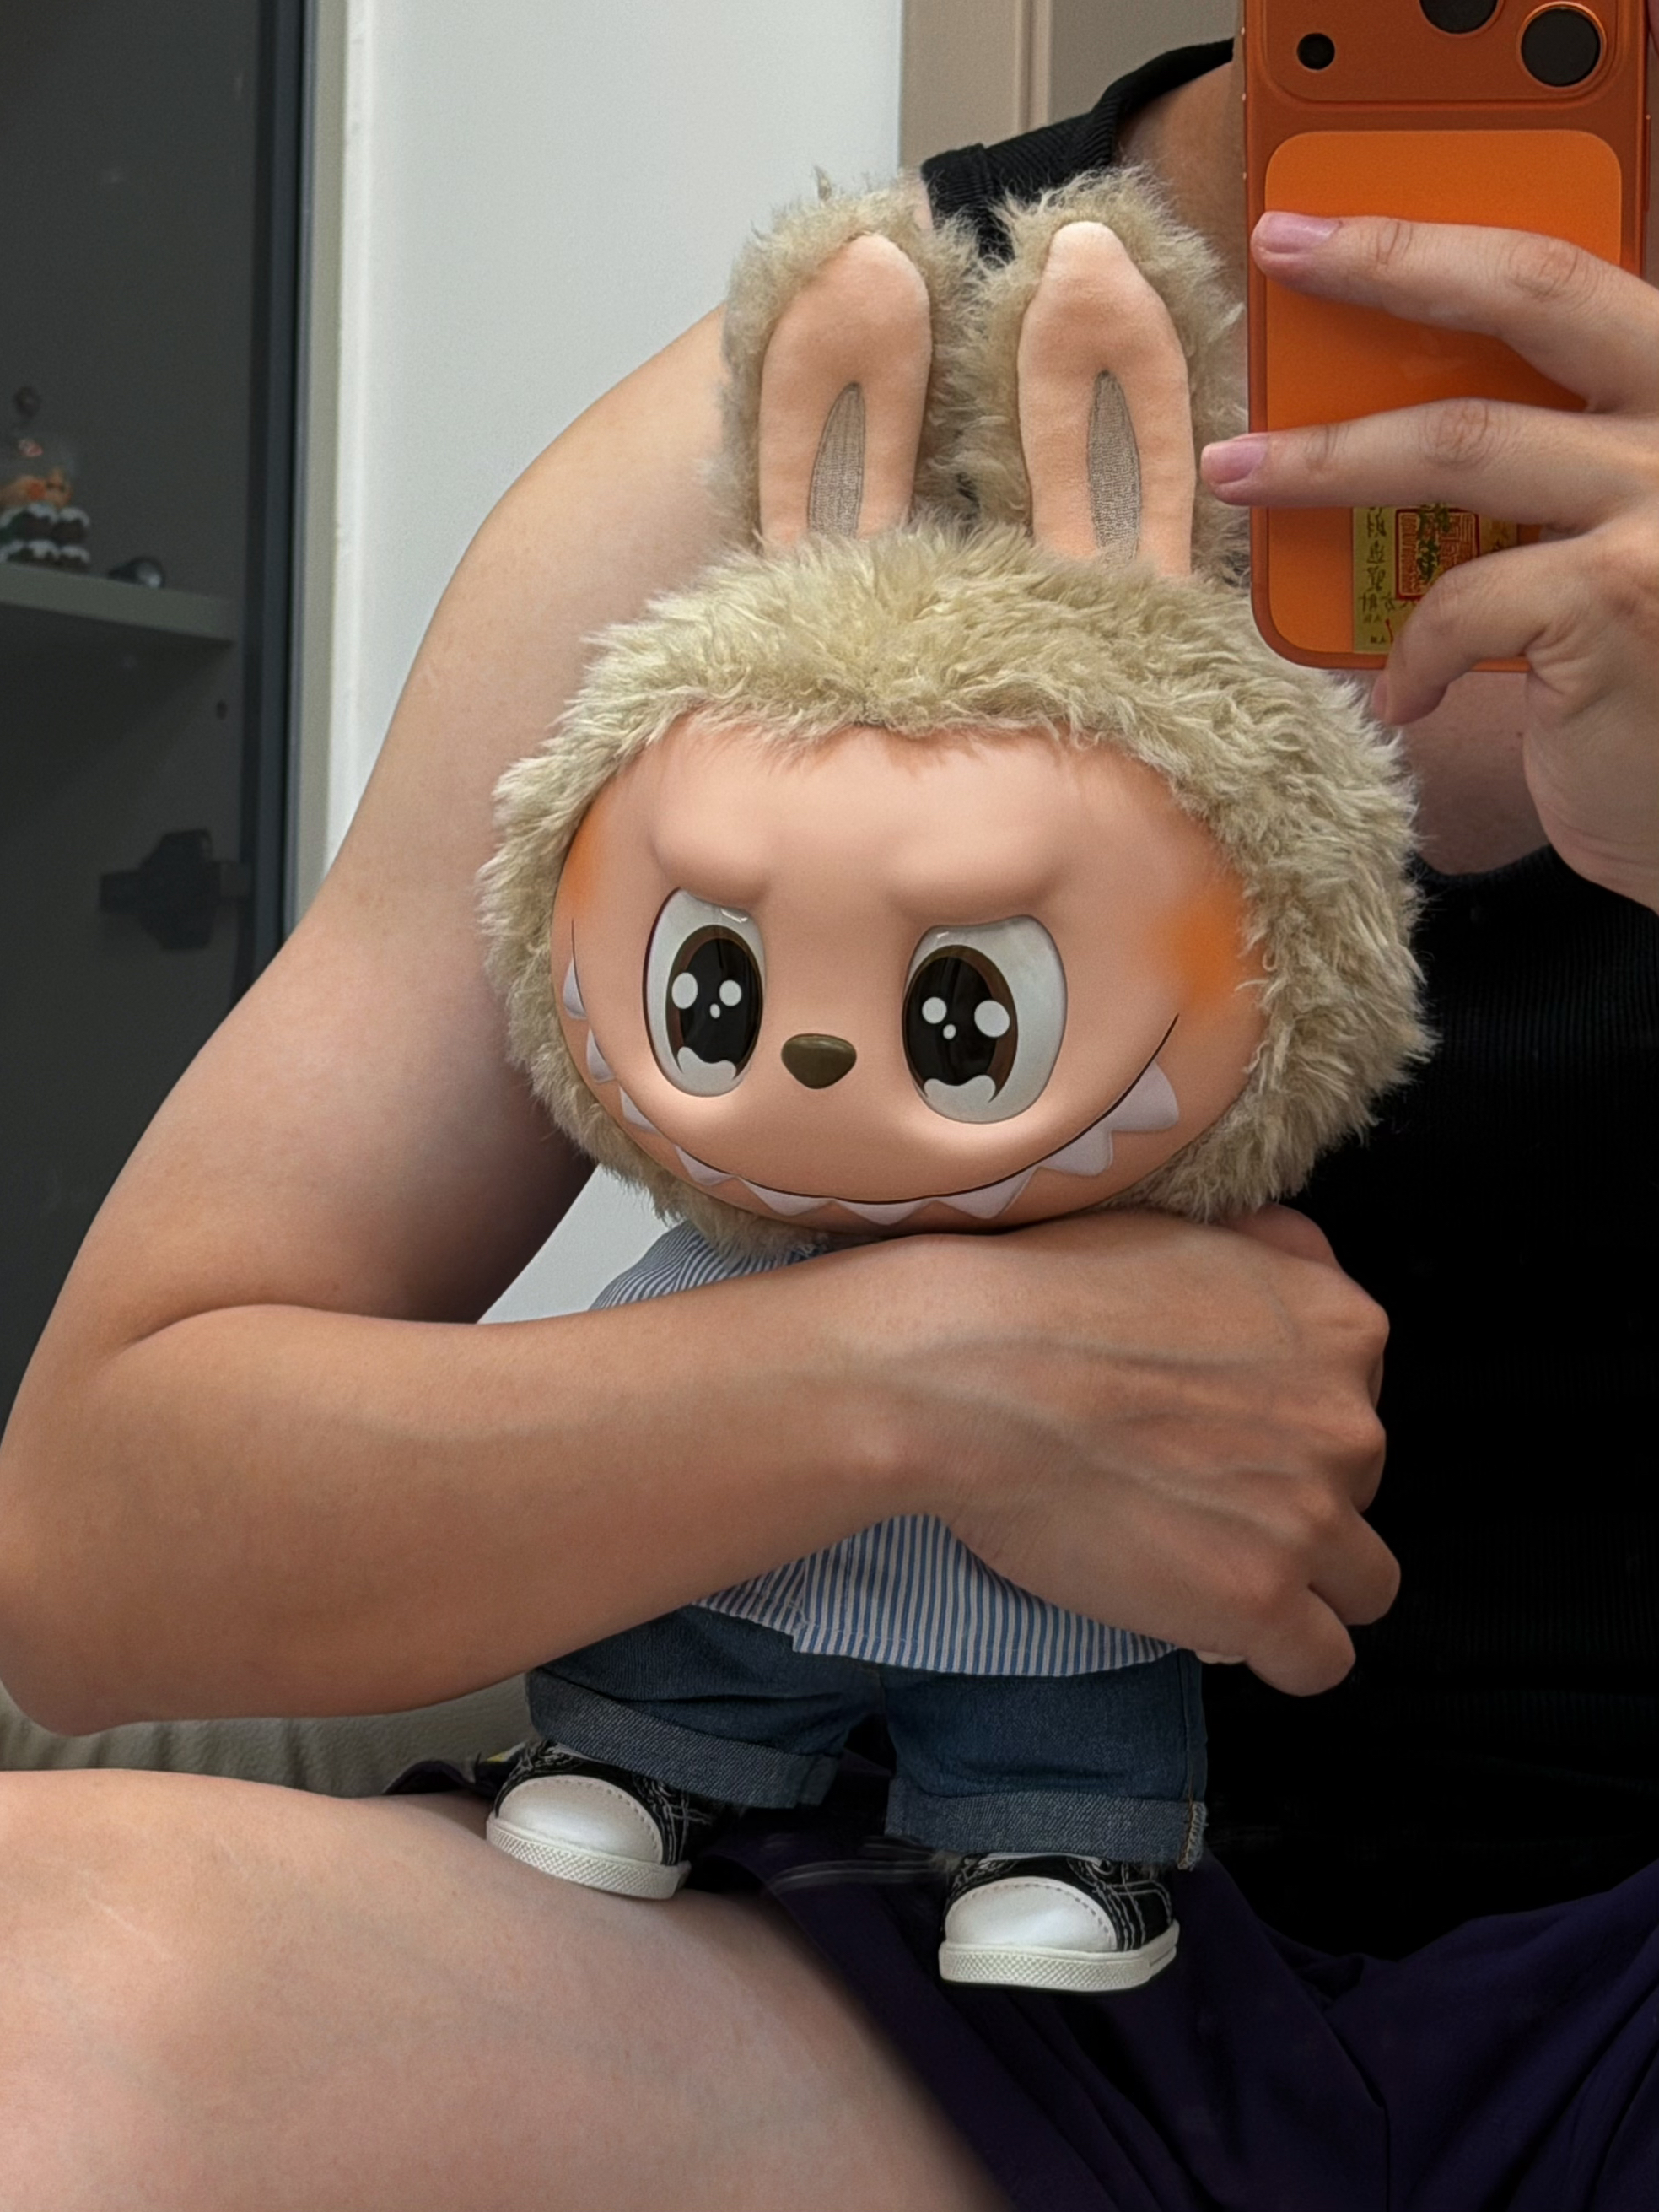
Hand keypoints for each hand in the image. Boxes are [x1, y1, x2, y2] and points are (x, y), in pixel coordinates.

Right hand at [873, 1206, 1394, 1696]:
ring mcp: (1312, 1517)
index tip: (1217, 1434)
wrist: (966, 1373)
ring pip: (1361, 1584)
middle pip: (1359, 1490)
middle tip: (1191, 1494)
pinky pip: (1320, 1661)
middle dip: (1290, 1500)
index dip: (1286, 1426)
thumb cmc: (1046, 1297)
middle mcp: (1350, 1421)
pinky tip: (1212, 1624)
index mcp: (1340, 1326)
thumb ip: (1275, 1255)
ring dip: (1297, 1581)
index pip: (1356, 1399)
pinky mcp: (1259, 1600)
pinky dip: (1273, 1651)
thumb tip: (1308, 1265)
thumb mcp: (1189, 1233)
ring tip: (1208, 1567)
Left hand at [1201, 198, 1658, 914]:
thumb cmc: (1644, 677)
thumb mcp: (1601, 537)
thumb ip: (1535, 464)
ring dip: (1328, 458)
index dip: (1438, 239)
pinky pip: (1463, 603)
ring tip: (1240, 470)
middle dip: (1390, 264)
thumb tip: (1366, 408)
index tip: (1322, 225)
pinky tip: (1401, 696)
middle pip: (1534, 297)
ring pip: (1464, 446)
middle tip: (1276, 255)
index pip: (1564, 273)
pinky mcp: (1623, 605)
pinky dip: (1409, 652)